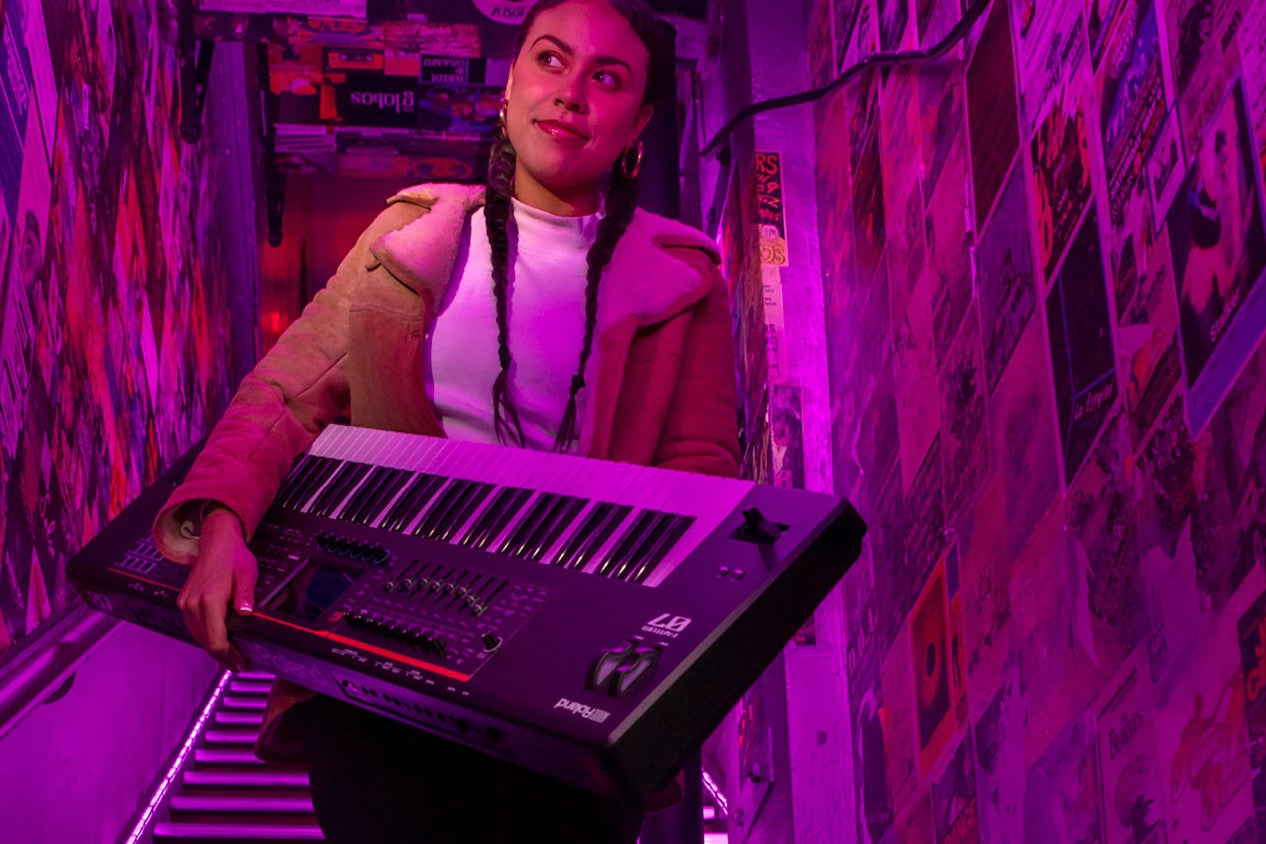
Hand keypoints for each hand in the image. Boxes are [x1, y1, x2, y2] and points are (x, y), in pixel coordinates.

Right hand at [177, 506, 257, 671]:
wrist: (216, 540)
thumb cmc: (235, 556)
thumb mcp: (247, 573)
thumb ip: (246, 594)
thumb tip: (246, 615)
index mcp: (209, 600)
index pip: (215, 640)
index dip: (229, 656)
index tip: (242, 663)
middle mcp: (192, 604)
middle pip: (206, 642)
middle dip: (223, 657)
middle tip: (241, 665)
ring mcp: (186, 603)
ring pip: (198, 636)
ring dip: (214, 649)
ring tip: (233, 658)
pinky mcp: (184, 601)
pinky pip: (194, 627)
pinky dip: (206, 637)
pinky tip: (220, 641)